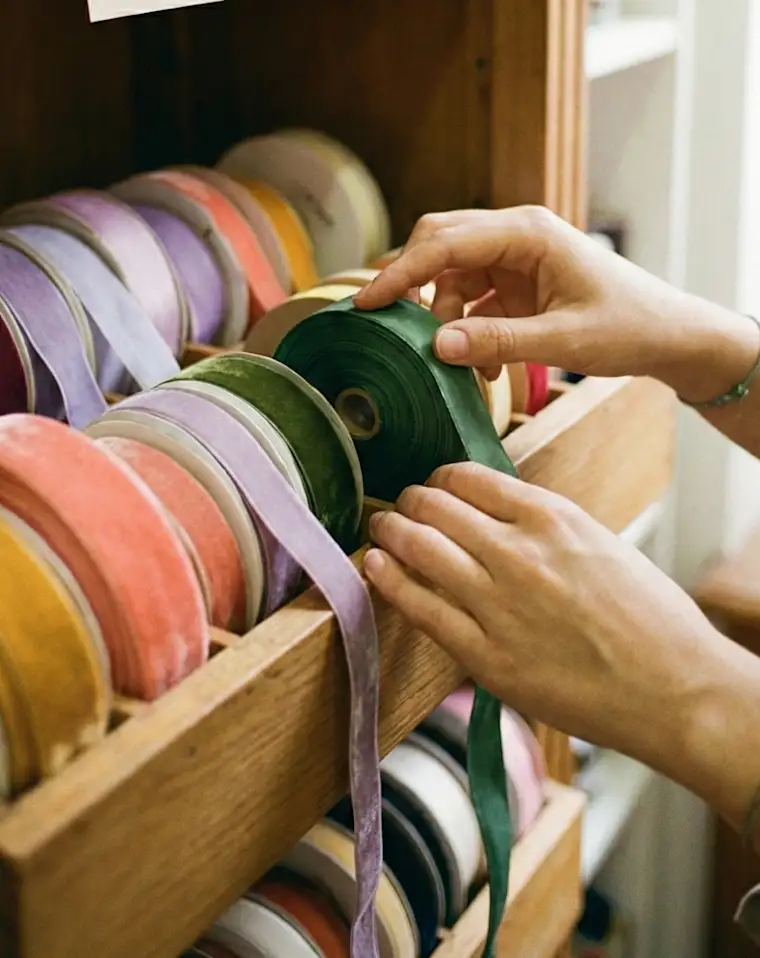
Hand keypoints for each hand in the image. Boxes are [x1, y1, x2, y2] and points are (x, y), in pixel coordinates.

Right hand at [355, 206, 756, 403]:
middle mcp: (516, 235)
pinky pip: (471, 298)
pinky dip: (464, 328)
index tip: (366, 303)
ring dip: (443, 316)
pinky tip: (479, 362)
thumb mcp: (562, 340)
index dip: (401, 272)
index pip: (445, 242)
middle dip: (412, 284)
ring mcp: (515, 257)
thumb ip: (497, 342)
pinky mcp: (516, 282)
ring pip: (451, 274)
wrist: (665, 335)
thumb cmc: (627, 327)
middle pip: (439, 243)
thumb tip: (435, 345)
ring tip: (457, 360)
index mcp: (528, 232)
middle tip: (387, 325)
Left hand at [363, 462, 759, 826]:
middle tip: (401, 506)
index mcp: (552, 516)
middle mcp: (519, 551)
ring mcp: (498, 604)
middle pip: (435, 506)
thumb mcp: (600, 544)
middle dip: (410, 501)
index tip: (434, 487)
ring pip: (419, 548)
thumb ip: (544, 527)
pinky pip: (420, 607)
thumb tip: (496, 517)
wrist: (674, 689)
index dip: (440, 479)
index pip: (469, 478)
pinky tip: (374, 565)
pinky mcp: (486, 655)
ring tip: (380, 528)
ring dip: (390, 531)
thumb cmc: (650, 619)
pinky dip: (388, 579)